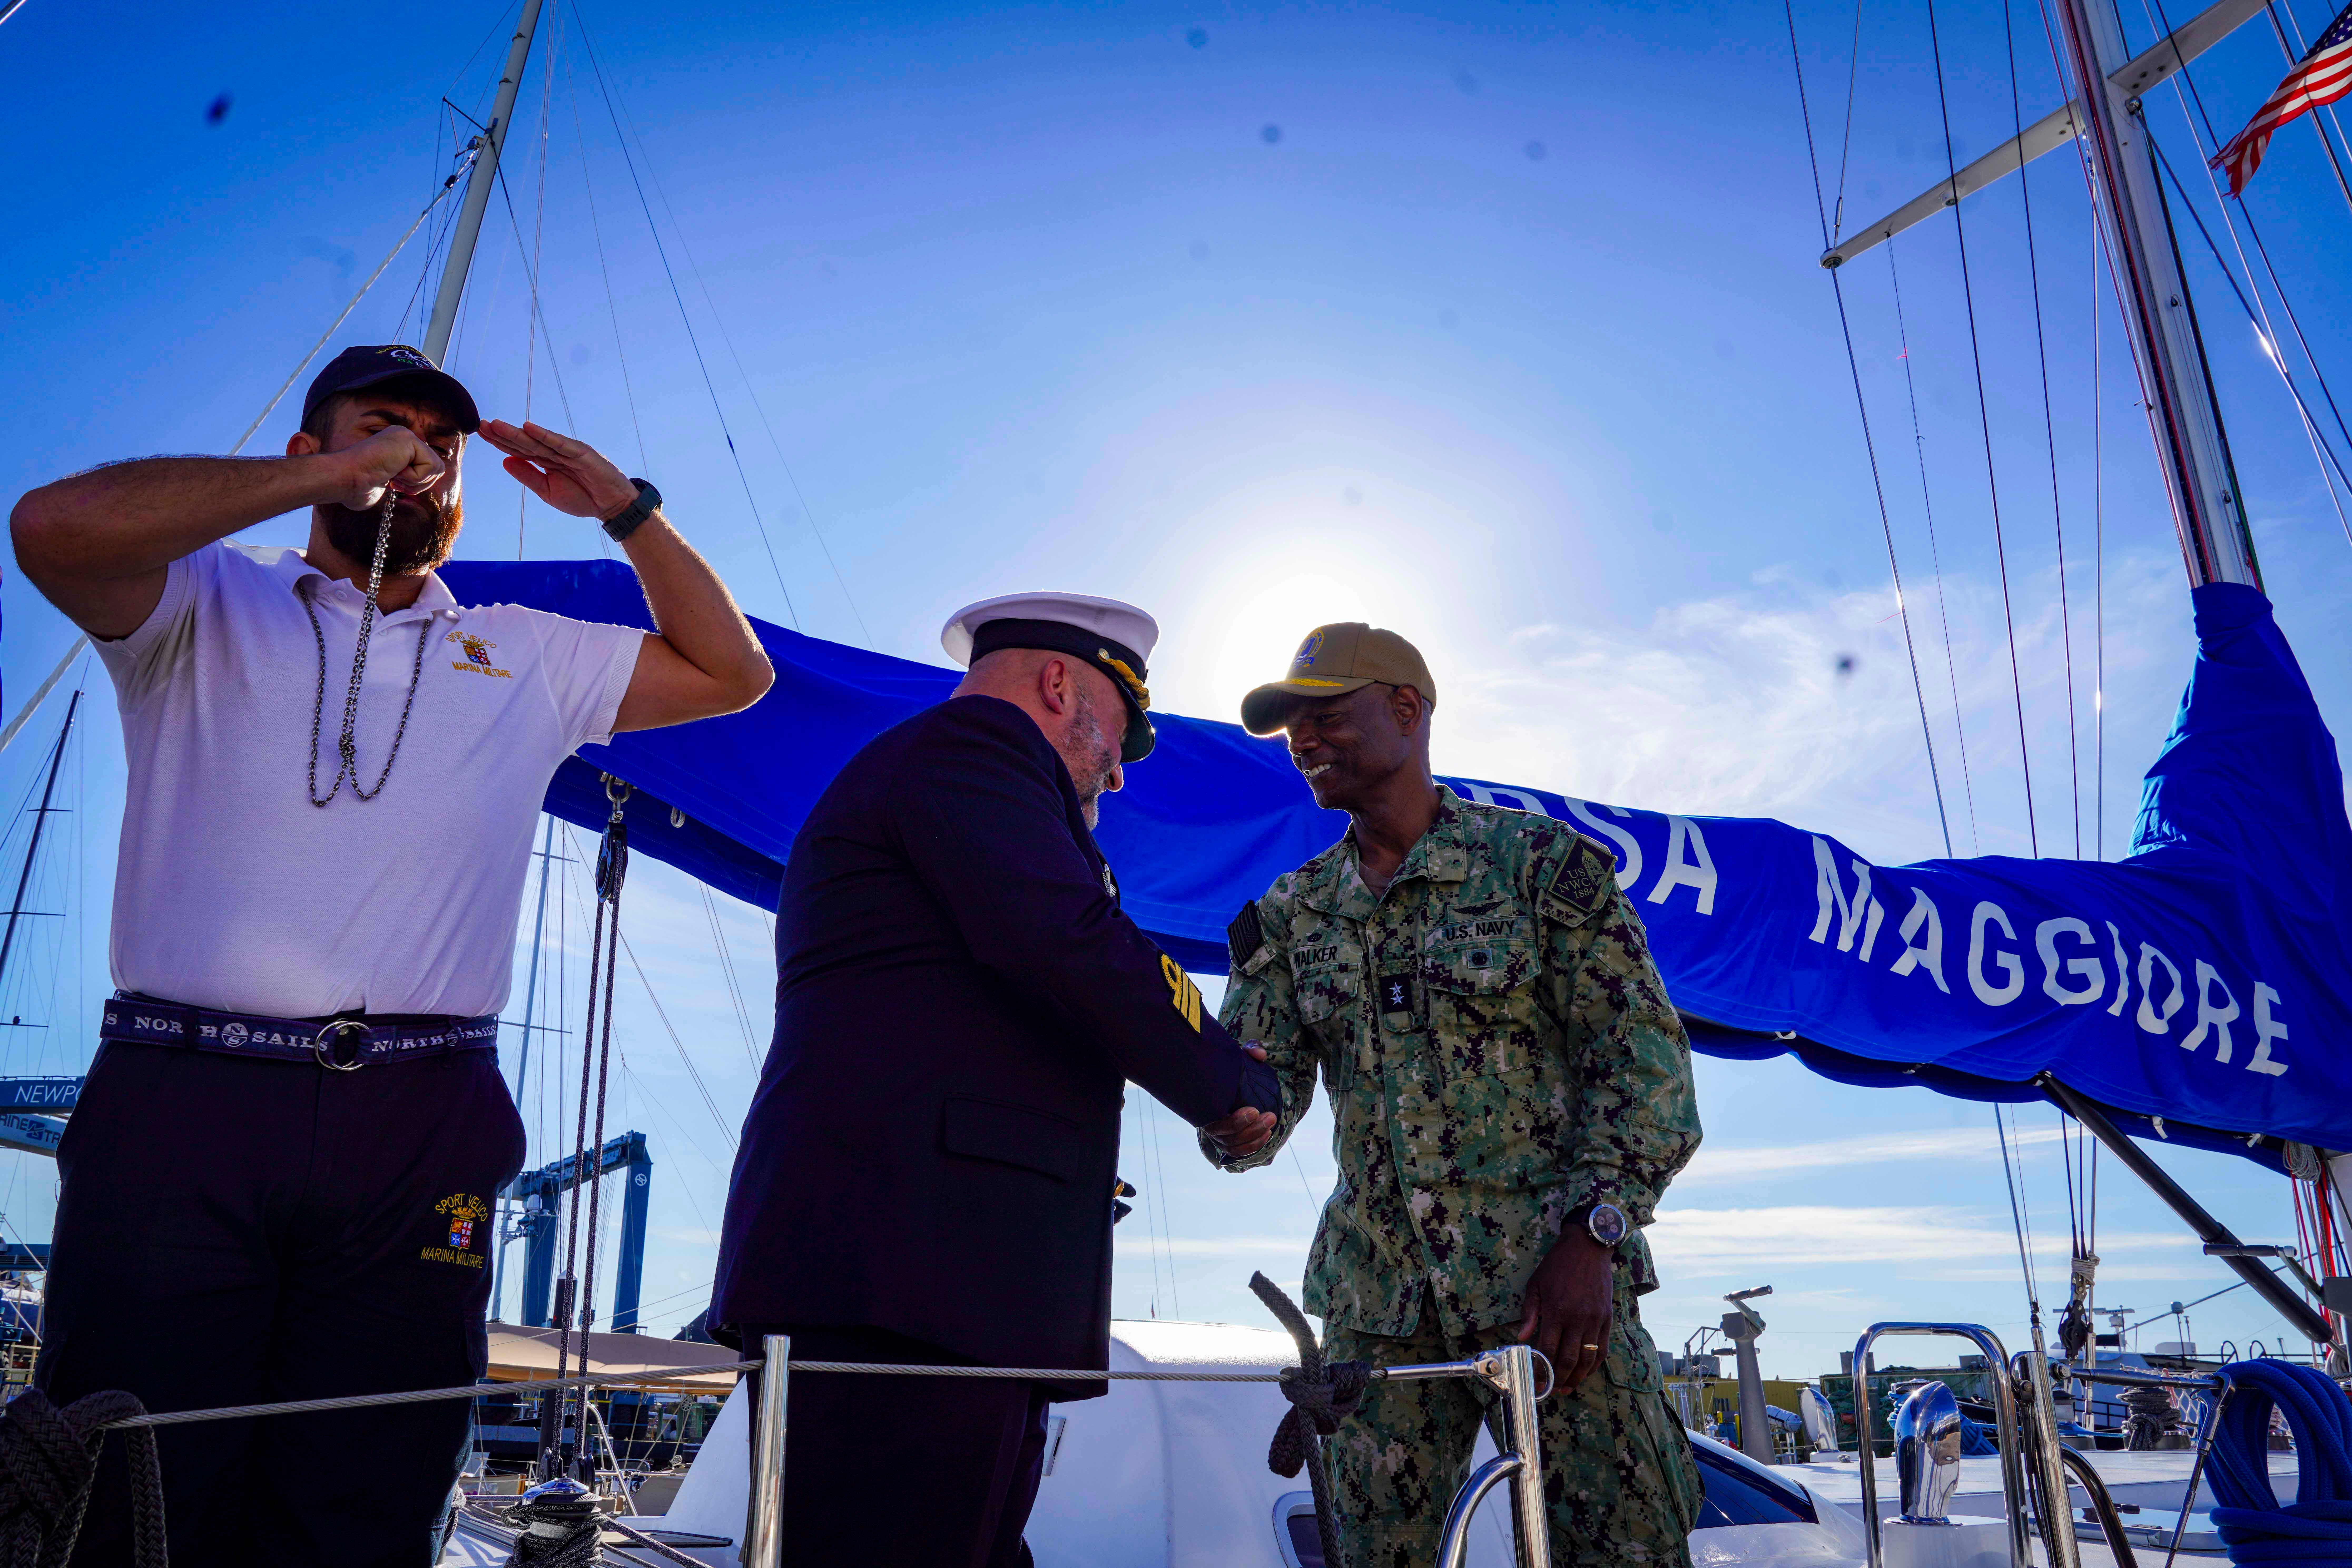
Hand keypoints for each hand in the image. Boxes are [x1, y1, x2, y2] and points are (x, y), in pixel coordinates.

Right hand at [326, 426, 445, 510]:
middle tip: (393, 481)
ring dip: (416, 481)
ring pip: (437, 468)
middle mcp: (403, 437)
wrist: (346, 479)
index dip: (416, 484)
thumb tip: (427, 481)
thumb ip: (409, 478)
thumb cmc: (359, 486)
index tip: (392, 484)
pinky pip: (431, 466)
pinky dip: (414, 476)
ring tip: (392, 475)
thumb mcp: (390, 481)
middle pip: (436, 468)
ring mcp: (406, 436)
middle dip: (419, 483)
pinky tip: (394, 470)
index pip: (428, 468)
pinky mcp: (409, 439)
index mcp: (399, 447)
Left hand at [477, 419, 638, 520]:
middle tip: (481, 424)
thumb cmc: (582, 499)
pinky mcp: (582, 453)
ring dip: (516, 433)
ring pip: (538, 441)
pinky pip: (560, 444)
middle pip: (524, 442)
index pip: (519, 449)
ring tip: (496, 425)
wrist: (611, 507)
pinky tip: (528, 428)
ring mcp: (567, 451)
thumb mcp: (547, 491)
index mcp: (545, 462)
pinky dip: (545, 435)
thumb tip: (505, 461)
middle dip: (502, 434)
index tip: (481, 432)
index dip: (500, 441)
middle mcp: (554, 453)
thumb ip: (528, 476)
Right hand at [1204, 1045, 1277, 1160]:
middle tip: (1269, 1116)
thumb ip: (1249, 1049)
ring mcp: (1218, 1135)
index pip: (1215, 1122)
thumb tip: (1259, 1054)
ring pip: (1234, 1145)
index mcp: (1205, 1106)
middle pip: (1227, 1137)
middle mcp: (1209, 1124)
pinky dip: (1252, 1146)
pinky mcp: (1228, 1141)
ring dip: (1254, 1137)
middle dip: (1250, 1129)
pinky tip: (1266, 1135)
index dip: (1235, 1122)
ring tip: (1271, 1122)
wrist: (1226, 1079)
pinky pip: (1238, 1151)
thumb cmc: (1230, 1068)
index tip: (1254, 1110)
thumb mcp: (1239, 1055)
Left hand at [1516, 1228, 1614, 1390]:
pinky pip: (1603, 1348)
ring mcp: (1595, 1320)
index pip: (1547, 1349)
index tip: (1535, 1381)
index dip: (1540, 1369)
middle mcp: (1577, 1318)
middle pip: (1568, 1359)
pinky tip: (1586, 1372)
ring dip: (1577, 1377)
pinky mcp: (1607, 1318)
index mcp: (1556, 1310)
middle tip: (1549, 1390)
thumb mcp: (1536, 1284)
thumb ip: (1529, 1313)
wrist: (1588, 1247)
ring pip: (1587, 1358)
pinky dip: (1595, 1364)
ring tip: (1567, 1387)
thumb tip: (1522, 1339)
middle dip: (1557, 1379)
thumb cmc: (1557, 1265)